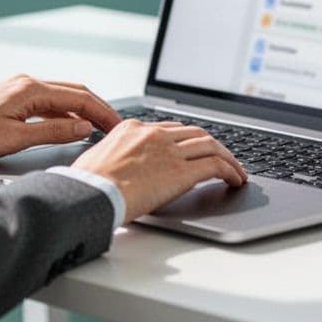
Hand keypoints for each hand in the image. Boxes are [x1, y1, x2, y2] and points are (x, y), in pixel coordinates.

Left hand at [0, 74, 121, 160]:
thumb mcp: (14, 139)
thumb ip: (53, 132)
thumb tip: (84, 128)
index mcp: (31, 89)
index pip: (80, 98)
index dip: (104, 113)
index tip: (119, 126)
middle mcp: (27, 83)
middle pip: (75, 92)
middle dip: (99, 108)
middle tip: (116, 127)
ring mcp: (19, 89)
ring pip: (62, 96)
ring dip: (83, 110)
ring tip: (99, 128)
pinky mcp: (11, 98)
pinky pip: (48, 102)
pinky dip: (65, 113)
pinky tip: (69, 127)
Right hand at [72, 120, 247, 223]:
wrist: (89, 193)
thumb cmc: (86, 184)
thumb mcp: (98, 158)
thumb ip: (116, 156)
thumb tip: (120, 167)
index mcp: (132, 128)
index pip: (170, 128)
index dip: (188, 138)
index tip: (195, 147)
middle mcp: (154, 135)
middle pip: (195, 133)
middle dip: (212, 144)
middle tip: (222, 156)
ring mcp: (169, 151)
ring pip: (211, 145)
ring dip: (227, 157)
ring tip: (236, 170)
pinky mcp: (181, 172)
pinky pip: (215, 165)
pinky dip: (230, 170)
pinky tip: (235, 179)